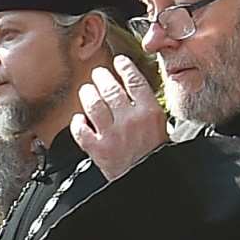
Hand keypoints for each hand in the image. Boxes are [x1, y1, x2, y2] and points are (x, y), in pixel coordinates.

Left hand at [75, 60, 167, 175]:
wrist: (147, 178)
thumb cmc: (155, 154)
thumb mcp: (162, 126)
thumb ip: (148, 108)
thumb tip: (135, 90)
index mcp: (149, 113)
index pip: (135, 82)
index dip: (125, 68)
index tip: (119, 61)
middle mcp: (130, 120)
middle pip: (111, 90)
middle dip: (102, 78)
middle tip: (98, 73)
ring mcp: (112, 134)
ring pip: (94, 105)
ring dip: (88, 94)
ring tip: (87, 89)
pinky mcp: (98, 149)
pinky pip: (81, 130)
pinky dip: (78, 122)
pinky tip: (79, 118)